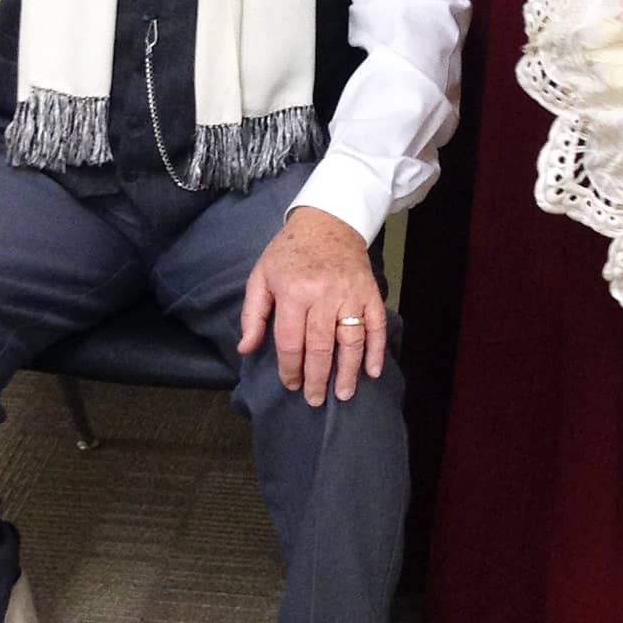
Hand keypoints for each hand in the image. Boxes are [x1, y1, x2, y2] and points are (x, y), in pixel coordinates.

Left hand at [237, 205, 387, 406]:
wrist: (328, 221)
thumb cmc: (289, 252)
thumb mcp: (261, 276)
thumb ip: (252, 314)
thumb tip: (246, 349)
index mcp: (294, 292)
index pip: (291, 342)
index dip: (290, 369)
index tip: (291, 385)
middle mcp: (324, 295)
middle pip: (321, 347)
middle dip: (318, 378)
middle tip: (315, 400)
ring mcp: (351, 295)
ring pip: (351, 340)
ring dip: (349, 371)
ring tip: (344, 394)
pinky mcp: (370, 293)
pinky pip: (376, 325)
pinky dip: (377, 350)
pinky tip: (373, 371)